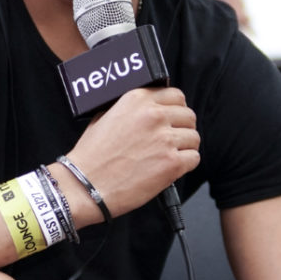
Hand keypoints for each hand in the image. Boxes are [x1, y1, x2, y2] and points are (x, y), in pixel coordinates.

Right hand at [65, 86, 200, 216]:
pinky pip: (194, 158)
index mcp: (137, 100)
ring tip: (168, 155)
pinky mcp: (172, 163)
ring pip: (194, 137)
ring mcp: (165, 139)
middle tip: (171, 139)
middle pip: (188, 115)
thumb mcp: (104, 117)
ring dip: (184, 147)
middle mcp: (154, 115)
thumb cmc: (92, 156)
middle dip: (182, 127)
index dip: (175, 108)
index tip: (171, 117)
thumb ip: (129, 109)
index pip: (175, 95)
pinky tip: (170, 168)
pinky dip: (185, 164)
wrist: (86, 184)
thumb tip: (147, 110)